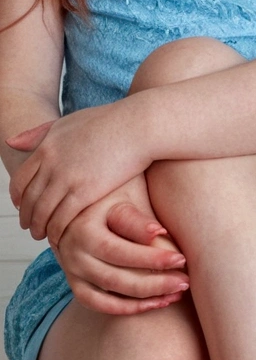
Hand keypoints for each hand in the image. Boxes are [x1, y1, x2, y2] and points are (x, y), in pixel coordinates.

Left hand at [7, 101, 152, 244]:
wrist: (139, 125)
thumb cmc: (112, 121)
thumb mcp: (70, 121)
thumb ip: (40, 132)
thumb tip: (11, 141)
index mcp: (47, 145)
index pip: (21, 179)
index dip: (18, 196)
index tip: (22, 206)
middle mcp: (51, 162)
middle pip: (29, 198)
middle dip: (26, 216)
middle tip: (30, 226)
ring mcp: (67, 178)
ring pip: (42, 212)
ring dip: (39, 228)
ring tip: (42, 236)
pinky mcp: (85, 192)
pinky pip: (61, 219)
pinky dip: (56, 232)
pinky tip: (60, 238)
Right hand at [55, 173, 189, 314]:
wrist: (86, 202)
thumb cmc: (114, 195)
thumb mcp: (124, 198)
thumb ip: (136, 218)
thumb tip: (158, 234)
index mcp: (84, 228)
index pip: (121, 250)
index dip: (152, 257)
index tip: (181, 259)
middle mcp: (73, 253)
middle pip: (116, 277)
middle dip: (154, 282)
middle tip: (186, 280)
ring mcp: (72, 271)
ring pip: (109, 295)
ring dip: (145, 298)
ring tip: (177, 292)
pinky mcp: (76, 283)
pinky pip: (100, 304)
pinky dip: (128, 308)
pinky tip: (157, 302)